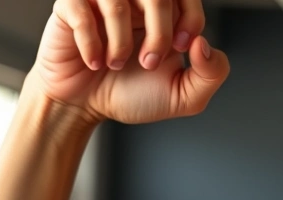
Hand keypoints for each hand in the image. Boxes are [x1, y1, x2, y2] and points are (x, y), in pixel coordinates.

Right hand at [31, 0, 229, 125]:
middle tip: (149, 63)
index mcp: (165, 13)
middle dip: (159, 33)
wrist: (85, 106)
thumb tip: (204, 44)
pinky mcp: (70, 6)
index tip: (180, 48)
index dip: (191, 19)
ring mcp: (101, 0)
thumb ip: (211, 74)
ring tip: (115, 64)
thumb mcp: (183, 96)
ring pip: (118, 1)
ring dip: (121, 43)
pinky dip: (91, 44)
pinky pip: (82, 11)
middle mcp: (135, 0)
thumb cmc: (130, 94)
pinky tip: (93, 61)